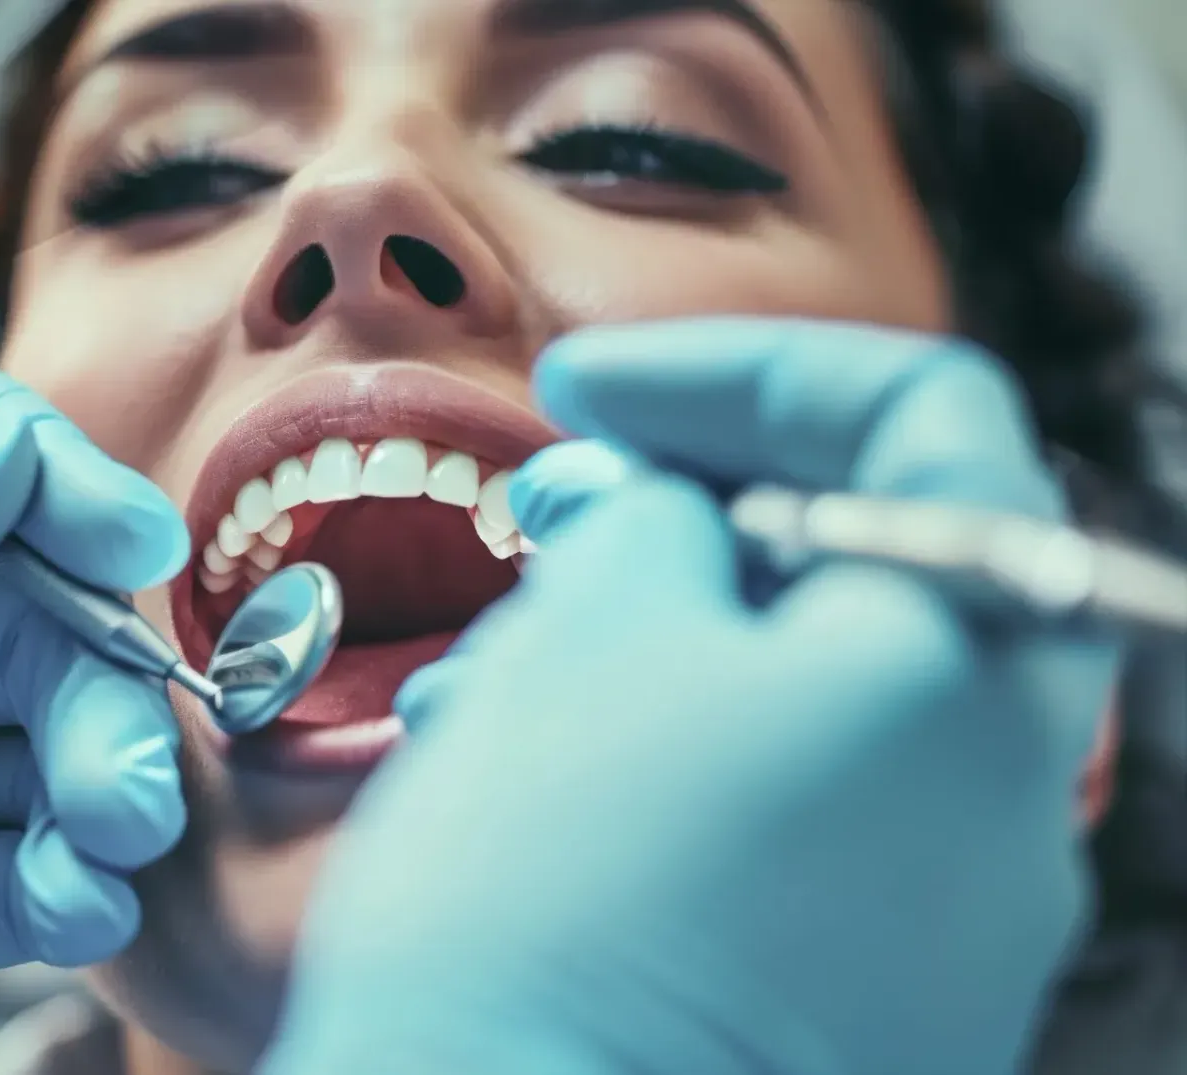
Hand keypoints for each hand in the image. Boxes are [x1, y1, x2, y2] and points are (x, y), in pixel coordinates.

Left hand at [0, 354, 189, 1074]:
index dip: (42, 477)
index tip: (116, 534)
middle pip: (23, 605)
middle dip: (93, 666)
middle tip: (123, 748)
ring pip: (53, 734)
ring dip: (109, 773)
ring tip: (109, 829)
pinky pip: (33, 868)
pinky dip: (78, 883)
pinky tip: (69, 902)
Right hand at [263, 319, 1117, 1074]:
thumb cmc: (551, 899)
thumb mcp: (591, 635)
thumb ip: (648, 522)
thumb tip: (661, 514)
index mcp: (975, 666)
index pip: (919, 420)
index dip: (735, 369)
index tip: (583, 389)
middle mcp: (1004, 798)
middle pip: (867, 574)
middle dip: (690, 515)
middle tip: (546, 510)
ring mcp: (948, 922)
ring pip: (807, 705)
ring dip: (653, 646)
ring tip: (496, 671)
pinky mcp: (867, 1008)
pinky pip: (788, 826)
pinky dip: (673, 764)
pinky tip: (536, 782)